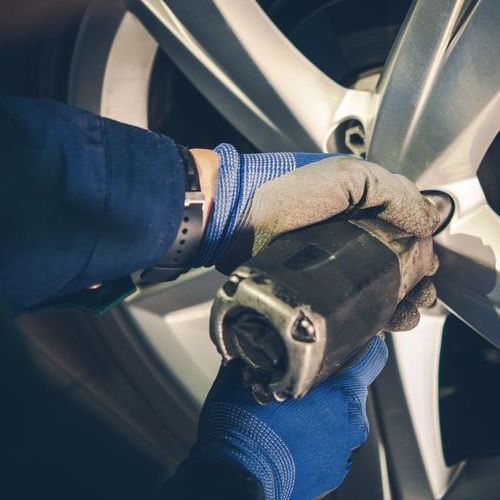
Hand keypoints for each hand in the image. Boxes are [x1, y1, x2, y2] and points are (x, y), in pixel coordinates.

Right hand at [187, 336, 387, 499]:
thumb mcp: (245, 374)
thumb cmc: (243, 428)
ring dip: (321, 410)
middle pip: (351, 387)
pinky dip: (315, 435)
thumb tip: (252, 342)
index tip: (349, 338)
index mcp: (342, 395)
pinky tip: (288, 434)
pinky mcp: (332, 474)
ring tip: (288, 411)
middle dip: (329, 380)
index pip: (372, 357)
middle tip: (299, 377)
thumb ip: (259, 353)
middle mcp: (351, 425)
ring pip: (339, 416)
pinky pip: (329, 441)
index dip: (362, 342)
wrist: (234, 478)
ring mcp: (343, 453)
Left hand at [194, 144, 439, 330]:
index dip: (422, 248)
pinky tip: (385, 320)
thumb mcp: (347, 176)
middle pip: (396, 261)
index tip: (429, 265)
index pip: (405, 228)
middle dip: (416, 279)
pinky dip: (373, 312)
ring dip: (400, 300)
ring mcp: (335, 261)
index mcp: (362, 206)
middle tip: (421, 292)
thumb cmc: (286, 191)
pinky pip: (353, 300)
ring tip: (406, 312)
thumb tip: (429, 220)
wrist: (238, 218)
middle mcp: (351, 234)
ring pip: (378, 284)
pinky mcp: (319, 283)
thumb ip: (391, 191)